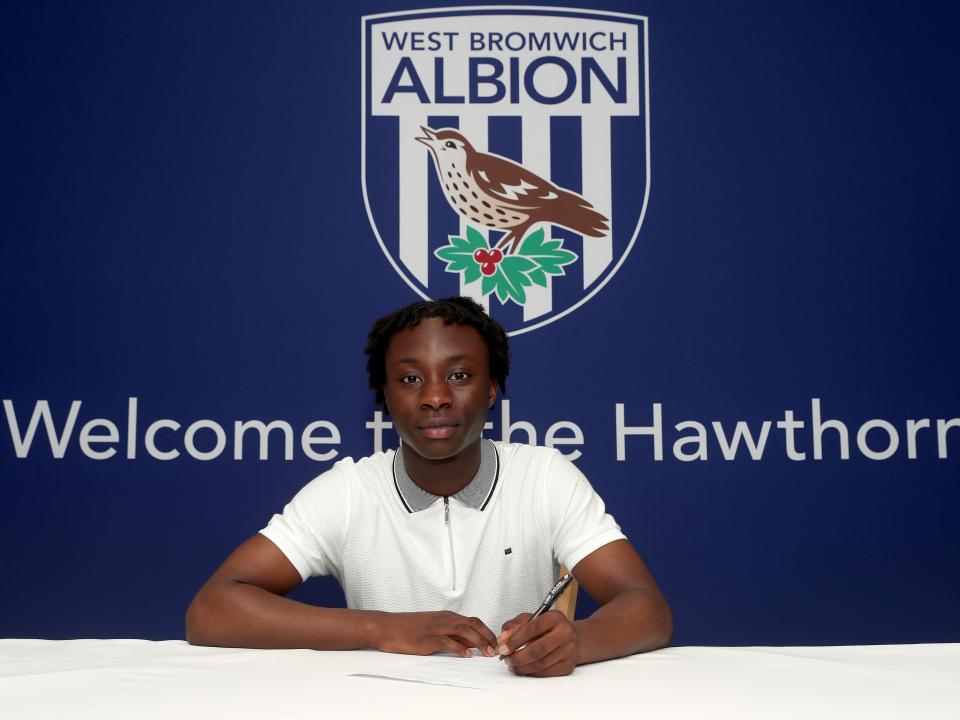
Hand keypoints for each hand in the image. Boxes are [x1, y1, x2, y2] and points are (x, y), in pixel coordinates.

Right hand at [376, 611, 498, 657]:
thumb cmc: (409, 629)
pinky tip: (467, 656)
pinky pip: (447, 642)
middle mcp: (444, 619)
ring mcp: (436, 628)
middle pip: (473, 624)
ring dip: (478, 642)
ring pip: (463, 631)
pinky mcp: (427, 638)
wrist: (387, 627)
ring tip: (488, 653)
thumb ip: (452, 635)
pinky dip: (459, 648)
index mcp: (447, 616)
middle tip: (497, 649)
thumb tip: (471, 644)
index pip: (474, 621)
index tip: (496, 643)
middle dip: (487, 636)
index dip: (487, 631)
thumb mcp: (434, 628)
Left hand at [497, 610, 578, 676]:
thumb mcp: (531, 619)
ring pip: (541, 663)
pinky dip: (531, 673)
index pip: (532, 628)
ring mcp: (569, 650)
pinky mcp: (568, 665)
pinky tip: (524, 669)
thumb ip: (514, 625)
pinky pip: (546, 673)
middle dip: (518, 657)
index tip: (503, 647)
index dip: (515, 640)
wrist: (569, 637)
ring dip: (522, 667)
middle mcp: (565, 633)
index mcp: (555, 617)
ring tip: (512, 665)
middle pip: (538, 649)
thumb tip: (503, 639)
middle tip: (506, 659)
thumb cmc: (547, 627)